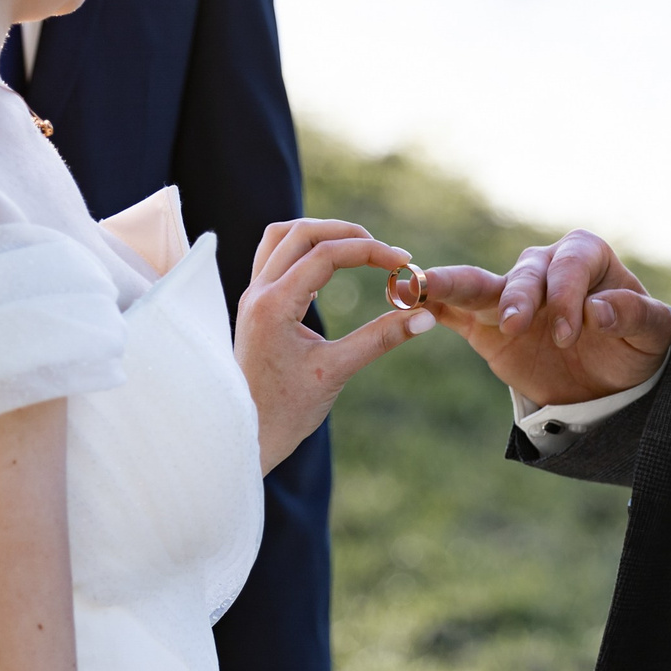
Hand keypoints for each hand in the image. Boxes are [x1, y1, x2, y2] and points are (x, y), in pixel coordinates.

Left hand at [237, 218, 433, 468]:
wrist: (245, 438)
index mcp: (273, 306)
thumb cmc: (285, 412)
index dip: (370, 251)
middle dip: (346, 233)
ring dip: (321, 234)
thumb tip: (425, 316)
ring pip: (281, 238)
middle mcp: (257, 293)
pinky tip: (330, 270)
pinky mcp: (255, 306)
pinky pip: (275, 258)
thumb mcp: (336, 372)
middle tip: (384, 251)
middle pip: (300, 232)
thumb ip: (380, 338)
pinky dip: (305, 252)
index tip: (404, 262)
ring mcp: (252, 297)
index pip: (325, 254)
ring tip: (357, 249)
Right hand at [423, 230, 670, 407]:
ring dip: (452, 284)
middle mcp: (543, 266)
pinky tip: (399, 297)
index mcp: (584, 257)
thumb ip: (633, 316)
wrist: (606, 381)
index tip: (572, 332)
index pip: (571, 265)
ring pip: (479, 284)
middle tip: (516, 326)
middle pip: (526, 273)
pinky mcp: (484, 324)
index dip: (568, 295)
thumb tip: (598, 310)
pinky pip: (452, 309)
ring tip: (421, 285)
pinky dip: (426, 302)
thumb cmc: (633, 345)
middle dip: (519, 297)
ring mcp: (509, 293)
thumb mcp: (651, 335)